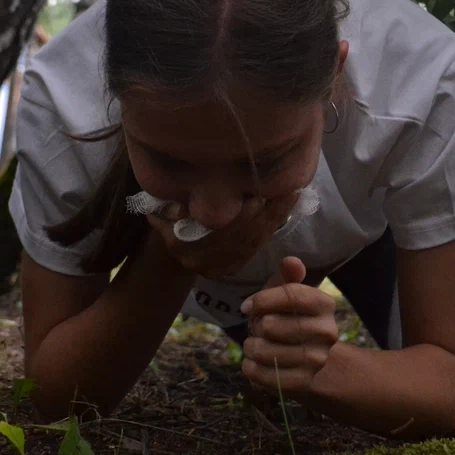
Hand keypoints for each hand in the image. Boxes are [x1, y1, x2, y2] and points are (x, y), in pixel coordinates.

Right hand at [143, 195, 297, 279]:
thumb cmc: (169, 228)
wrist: (176, 255)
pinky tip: (288, 204)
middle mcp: (211, 264)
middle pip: (247, 236)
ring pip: (258, 239)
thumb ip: (164, 215)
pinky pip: (262, 241)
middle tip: (285, 189)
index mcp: (190, 253)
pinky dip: (276, 221)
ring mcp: (227, 266)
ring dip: (278, 215)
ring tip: (293, 191)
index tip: (259, 196)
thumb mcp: (162, 222)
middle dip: (268, 212)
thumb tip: (164, 206)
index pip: (224, 234)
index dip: (244, 216)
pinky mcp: (240, 263)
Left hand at [239, 256, 338, 396]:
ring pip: (266, 352)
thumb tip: (292, 260)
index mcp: (324, 304)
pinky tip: (252, 364)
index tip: (246, 306)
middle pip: (272, 325)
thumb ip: (286, 276)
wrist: (306, 359)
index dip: (262, 300)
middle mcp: (327, 332)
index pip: (291, 295)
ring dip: (251, 348)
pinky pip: (266, 377)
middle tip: (257, 329)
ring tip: (253, 346)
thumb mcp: (285, 294)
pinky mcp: (305, 382)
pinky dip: (252, 370)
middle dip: (256, 326)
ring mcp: (318, 360)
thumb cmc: (288, 318)